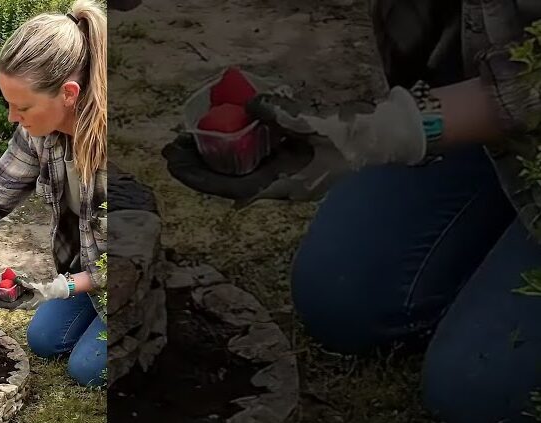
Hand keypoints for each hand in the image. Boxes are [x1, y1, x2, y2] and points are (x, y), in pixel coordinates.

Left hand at [0, 273, 71, 311]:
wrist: (55, 291)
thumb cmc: (47, 289)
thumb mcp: (37, 286)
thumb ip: (26, 283)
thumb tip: (17, 279)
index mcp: (25, 304)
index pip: (8, 305)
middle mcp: (23, 304)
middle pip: (7, 303)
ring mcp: (24, 301)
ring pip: (9, 300)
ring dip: (1, 296)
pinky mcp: (25, 296)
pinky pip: (14, 296)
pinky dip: (7, 292)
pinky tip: (1, 288)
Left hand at [162, 87, 426, 206]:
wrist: (384, 138)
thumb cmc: (355, 136)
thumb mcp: (321, 124)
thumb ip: (286, 115)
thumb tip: (252, 104)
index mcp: (283, 186)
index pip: (230, 188)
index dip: (200, 178)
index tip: (175, 165)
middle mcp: (277, 184)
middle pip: (226, 181)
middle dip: (197, 167)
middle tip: (169, 149)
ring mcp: (281, 172)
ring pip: (235, 170)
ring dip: (209, 158)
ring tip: (182, 142)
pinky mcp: (285, 159)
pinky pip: (250, 157)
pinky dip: (231, 147)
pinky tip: (213, 134)